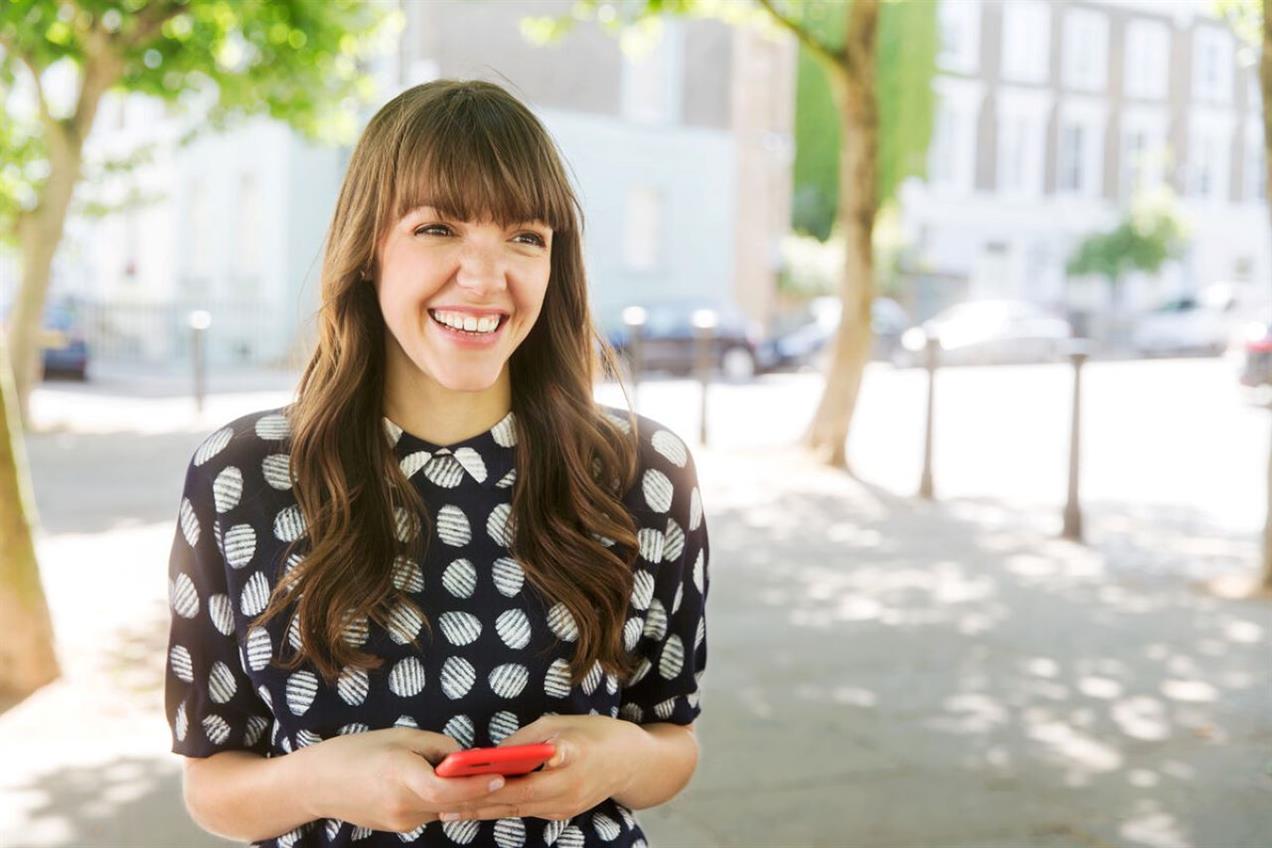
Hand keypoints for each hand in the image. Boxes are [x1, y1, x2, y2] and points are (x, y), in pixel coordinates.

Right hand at [304, 727, 506, 832]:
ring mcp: (400, 822)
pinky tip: (439, 781)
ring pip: (443, 807)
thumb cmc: (356, 751)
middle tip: (504, 770)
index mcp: (400, 778)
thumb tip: (467, 758)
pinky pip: (429, 810)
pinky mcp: (398, 827)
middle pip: (452, 801)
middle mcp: (402, 807)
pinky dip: (440, 796)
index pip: (447, 790)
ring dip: (459, 791)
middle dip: (478, 787)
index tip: (500, 776)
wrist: (315, 784)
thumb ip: (437, 746)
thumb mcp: (400, 736)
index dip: (477, 785)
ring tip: (476, 772)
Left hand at [436, 715, 645, 822]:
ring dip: (485, 811)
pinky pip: (528, 811)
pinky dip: (503, 809)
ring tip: (451, 811)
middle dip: (477, 802)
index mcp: (571, 758)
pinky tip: (479, 808)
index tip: (465, 775)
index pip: (528, 774)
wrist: (634, 762)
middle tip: (443, 802)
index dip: (494, 778)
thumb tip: (491, 754)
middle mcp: (568, 789)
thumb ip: (526, 739)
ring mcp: (567, 807)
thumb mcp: (561, 723)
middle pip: (515, 800)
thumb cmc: (597, 733)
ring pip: (518, 810)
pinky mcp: (564, 814)